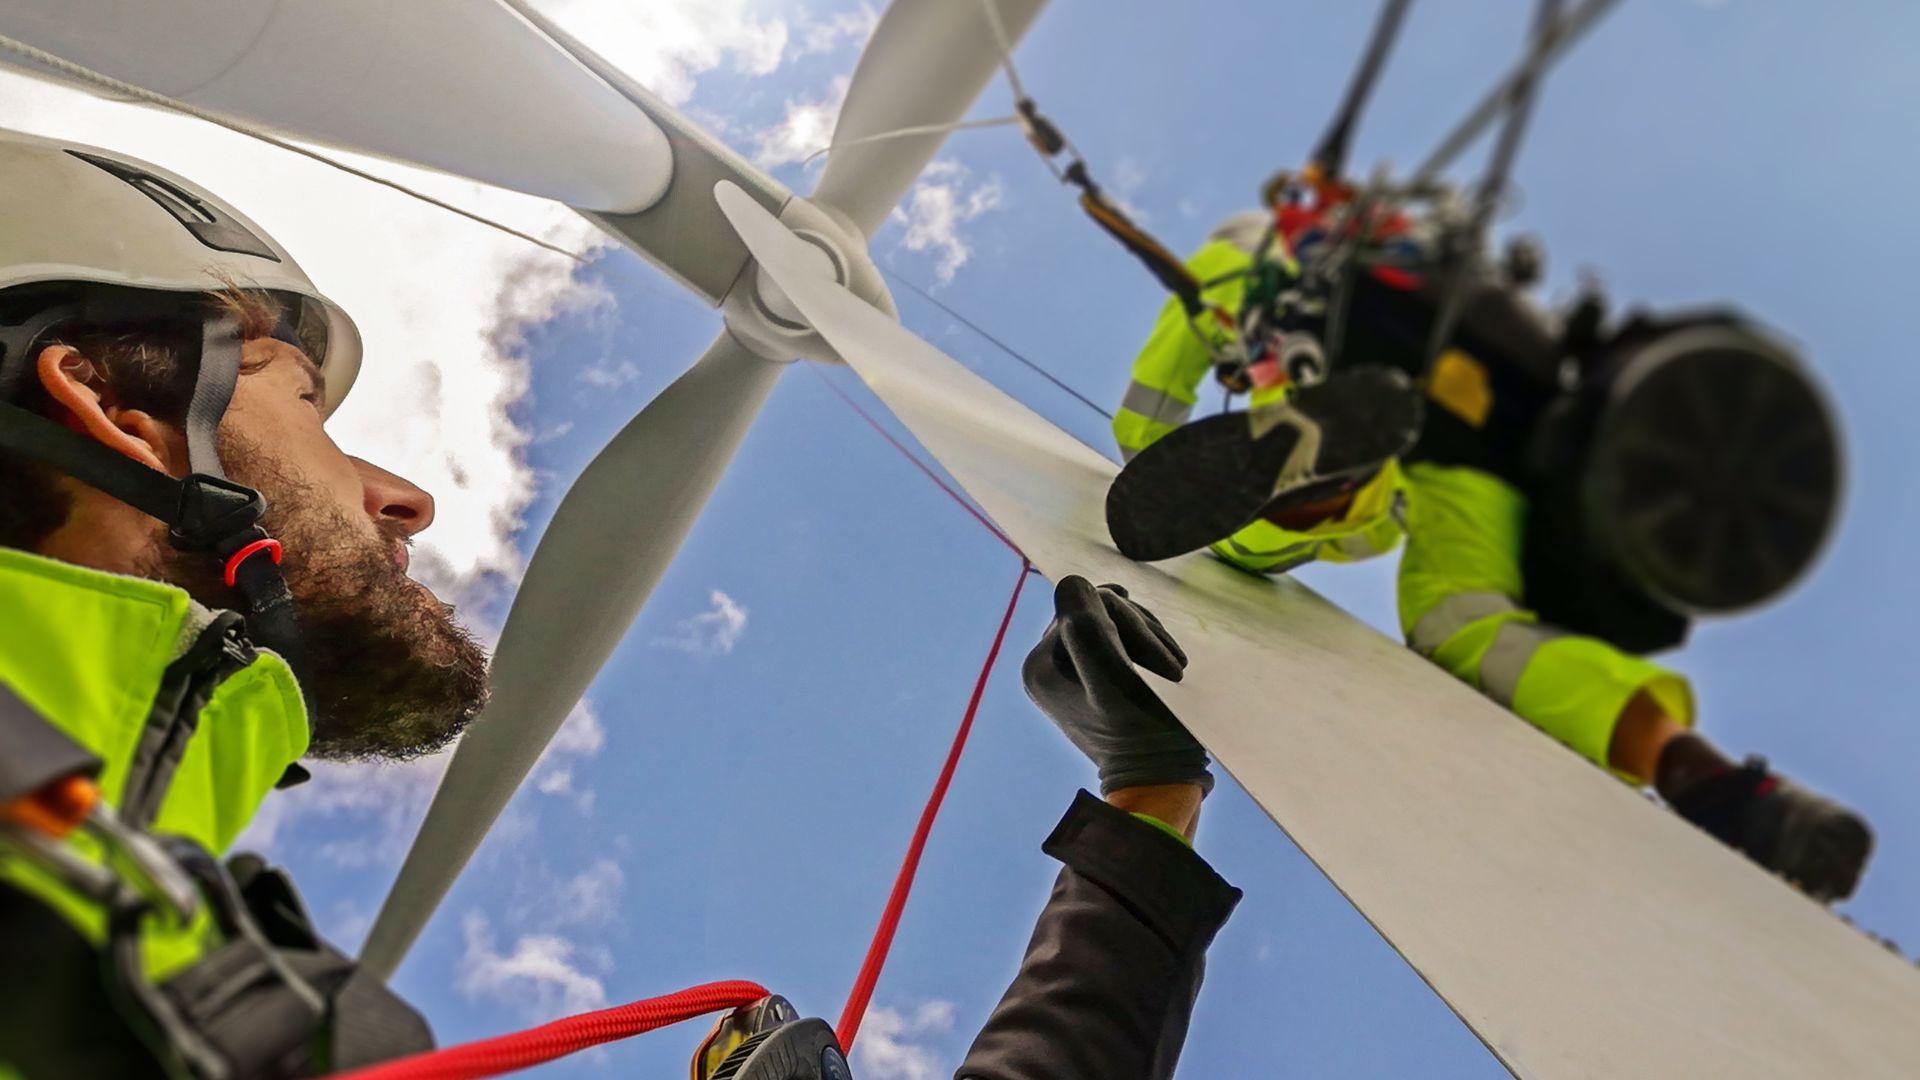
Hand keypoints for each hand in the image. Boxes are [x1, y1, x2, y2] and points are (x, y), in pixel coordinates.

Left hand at [1022, 576, 1210, 795]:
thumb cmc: (1143, 738)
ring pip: (1110, 620)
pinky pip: (1116, 636)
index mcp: (1039, 665)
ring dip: (1147, 638)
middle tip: (1174, 667)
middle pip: (1095, 610)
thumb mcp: (1116, 682)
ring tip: (1173, 671)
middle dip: (1140, 630)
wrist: (1159, 783)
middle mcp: (1044, 665)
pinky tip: (1164, 667)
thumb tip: (1073, 582)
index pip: (1086, 606)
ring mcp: (1066, 670)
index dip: (1132, 625)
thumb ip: (1089, 632)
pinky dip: (1144, 645)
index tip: (1164, 664)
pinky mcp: (1089, 676)